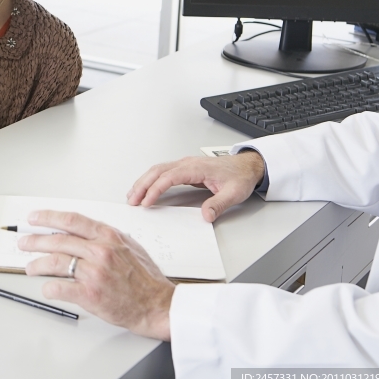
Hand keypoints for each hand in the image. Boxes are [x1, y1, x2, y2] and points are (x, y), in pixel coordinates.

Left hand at [20, 211, 174, 340]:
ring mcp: (95, 272)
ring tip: (30, 267)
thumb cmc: (146, 278)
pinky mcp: (91, 294)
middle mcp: (100, 251)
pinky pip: (61, 288)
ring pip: (56, 262)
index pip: (71, 220)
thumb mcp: (129, 246)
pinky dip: (50, 288)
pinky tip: (47, 288)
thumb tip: (83, 231)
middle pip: (58, 240)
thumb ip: (106, 237)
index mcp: (108, 236)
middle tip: (25, 243)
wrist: (157, 304)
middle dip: (36, 241)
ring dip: (38, 264)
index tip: (35, 218)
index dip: (48, 217)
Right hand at [127, 151, 264, 221]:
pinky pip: (162, 172)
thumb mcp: (234, 193)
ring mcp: (184, 164)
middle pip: (157, 171)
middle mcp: (187, 163)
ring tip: (133, 196)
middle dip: (142, 185)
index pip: (169, 177)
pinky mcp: (184, 168)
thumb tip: (206, 215)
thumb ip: (218, 204)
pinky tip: (145, 188)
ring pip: (157, 170)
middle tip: (132, 201)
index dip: (156, 189)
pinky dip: (150, 179)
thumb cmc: (239, 177)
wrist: (247, 166)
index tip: (147, 201)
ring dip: (143, 182)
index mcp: (196, 167)